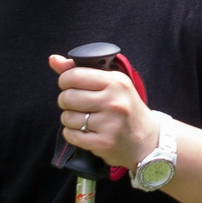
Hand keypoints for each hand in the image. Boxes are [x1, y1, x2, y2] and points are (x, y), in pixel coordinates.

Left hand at [52, 53, 157, 168]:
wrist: (148, 140)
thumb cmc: (126, 108)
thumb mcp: (112, 84)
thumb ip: (81, 71)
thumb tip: (53, 60)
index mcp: (116, 82)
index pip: (74, 76)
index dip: (65, 81)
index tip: (71, 86)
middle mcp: (114, 101)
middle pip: (67, 97)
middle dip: (66, 102)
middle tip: (78, 105)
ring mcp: (110, 123)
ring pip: (67, 117)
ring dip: (70, 120)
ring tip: (85, 120)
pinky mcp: (104, 142)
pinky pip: (71, 135)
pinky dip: (73, 134)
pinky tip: (86, 132)